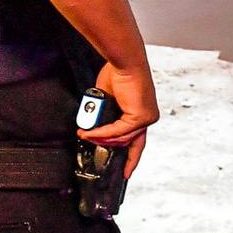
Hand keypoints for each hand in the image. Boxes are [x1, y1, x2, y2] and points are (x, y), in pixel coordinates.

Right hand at [80, 61, 158, 177]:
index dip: (132, 157)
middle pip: (129, 142)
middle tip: (94, 151)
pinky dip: (102, 132)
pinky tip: (90, 132)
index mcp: (142, 113)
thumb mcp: (109, 99)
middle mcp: (147, 118)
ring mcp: (146, 118)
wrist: (125, 61)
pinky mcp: (140, 117)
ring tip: (84, 134)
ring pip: (121, 138)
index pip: (138, 140)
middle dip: (109, 148)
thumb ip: (105, 116)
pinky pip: (117, 131)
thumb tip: (93, 127)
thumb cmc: (117, 74)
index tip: (127, 172)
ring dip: (100, 137)